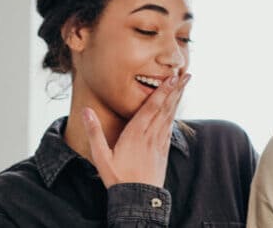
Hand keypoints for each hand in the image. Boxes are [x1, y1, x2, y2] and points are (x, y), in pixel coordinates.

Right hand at [82, 73, 190, 188]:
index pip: (152, 107)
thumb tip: (86, 111)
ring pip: (170, 115)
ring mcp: (160, 142)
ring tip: (184, 84)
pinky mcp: (164, 149)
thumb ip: (94, 132)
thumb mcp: (101, 156)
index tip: (172, 77)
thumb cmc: (117, 177)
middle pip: (165, 107)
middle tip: (187, 74)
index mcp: (136, 133)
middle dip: (176, 90)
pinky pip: (170, 126)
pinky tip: (176, 107)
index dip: (163, 91)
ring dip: (177, 98)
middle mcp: (151, 135)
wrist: (138, 197)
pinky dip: (174, 113)